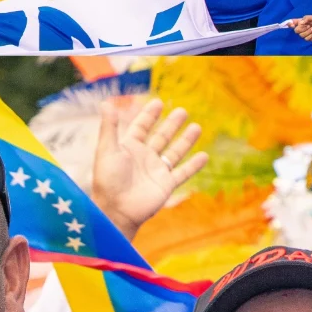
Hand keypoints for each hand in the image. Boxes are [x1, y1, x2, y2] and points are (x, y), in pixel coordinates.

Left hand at [92, 98, 205, 238]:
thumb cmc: (107, 180)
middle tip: (183, 110)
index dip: (149, 115)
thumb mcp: (106, 150)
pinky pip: (183, 173)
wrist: (116, 210)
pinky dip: (194, 165)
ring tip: (197, 127)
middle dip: (171, 124)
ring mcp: (156, 171)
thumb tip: (106, 103)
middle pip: (161, 137)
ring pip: (174, 152)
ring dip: (186, 141)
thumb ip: (109, 127)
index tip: (158, 102)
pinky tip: (204, 156)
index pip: (141, 127)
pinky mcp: (166, 185)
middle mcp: (144, 158)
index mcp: (129, 148)